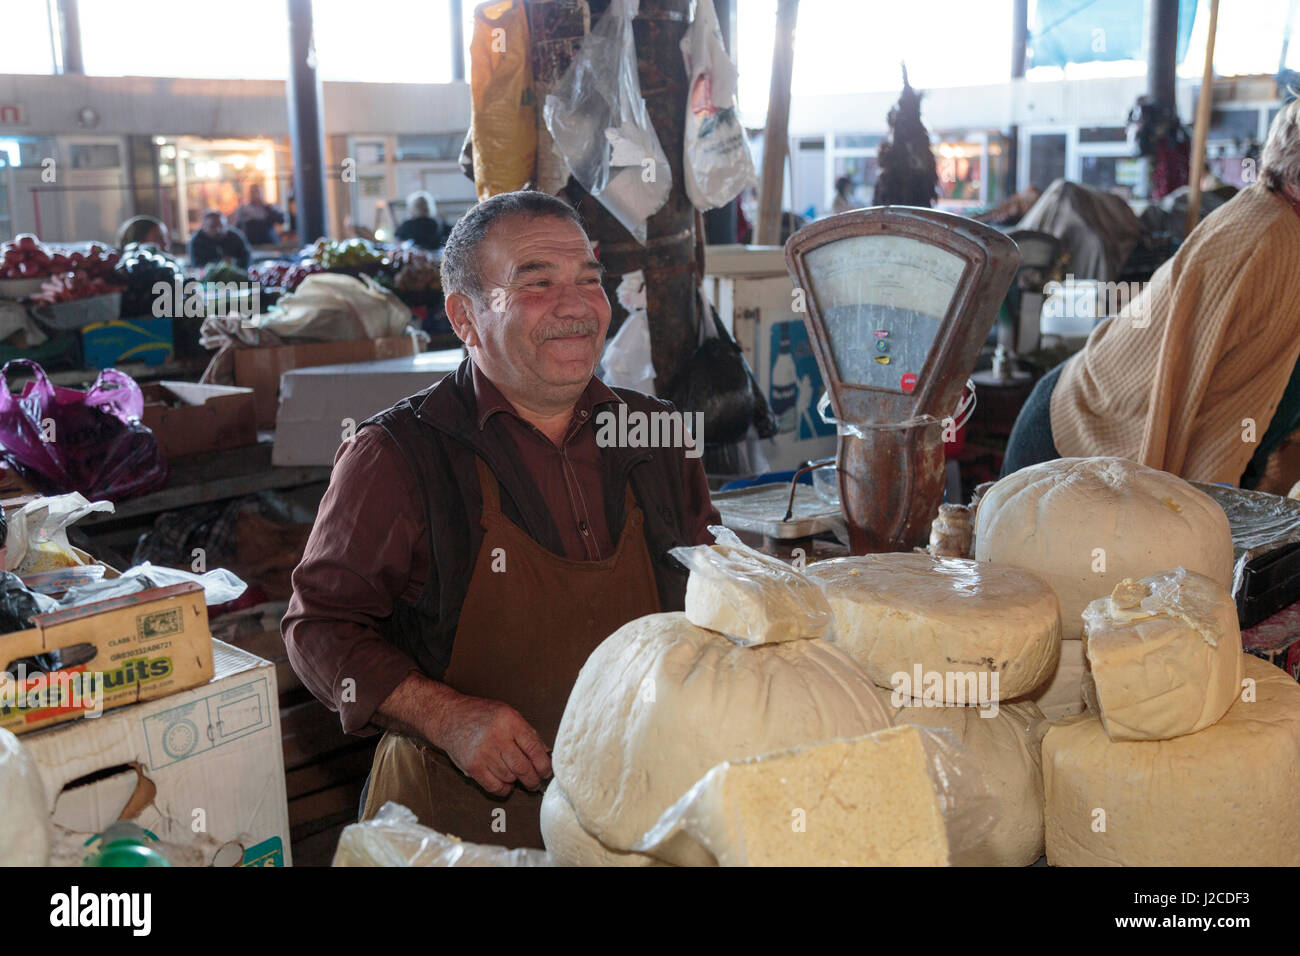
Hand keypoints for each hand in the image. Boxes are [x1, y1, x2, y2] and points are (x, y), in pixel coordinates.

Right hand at [433, 695, 551, 796]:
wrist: (450, 718)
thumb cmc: (483, 715)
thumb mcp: (508, 715)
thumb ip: (527, 734)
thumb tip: (546, 755)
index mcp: (510, 721)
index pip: (534, 749)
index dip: (544, 764)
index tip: (547, 772)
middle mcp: (497, 737)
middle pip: (523, 767)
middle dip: (533, 779)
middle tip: (536, 782)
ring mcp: (483, 753)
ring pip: (510, 778)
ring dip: (516, 780)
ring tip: (516, 775)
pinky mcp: (472, 767)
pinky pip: (495, 786)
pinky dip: (504, 788)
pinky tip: (505, 782)